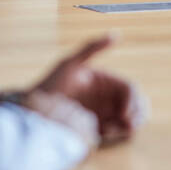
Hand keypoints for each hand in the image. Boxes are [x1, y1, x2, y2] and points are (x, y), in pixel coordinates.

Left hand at [23, 35, 147, 144]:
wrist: (32, 111)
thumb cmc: (50, 84)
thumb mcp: (70, 64)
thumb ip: (92, 48)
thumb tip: (116, 34)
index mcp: (105, 81)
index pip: (130, 89)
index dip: (133, 100)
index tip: (124, 112)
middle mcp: (107, 97)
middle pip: (137, 105)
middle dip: (137, 114)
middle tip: (127, 124)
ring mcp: (104, 113)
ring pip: (131, 120)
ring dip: (128, 125)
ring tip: (112, 130)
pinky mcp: (97, 129)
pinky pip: (118, 133)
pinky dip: (118, 134)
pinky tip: (104, 133)